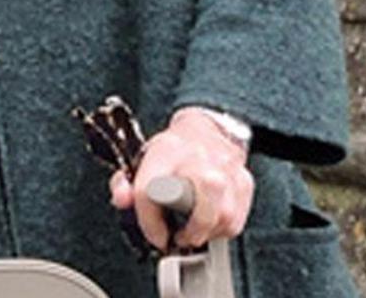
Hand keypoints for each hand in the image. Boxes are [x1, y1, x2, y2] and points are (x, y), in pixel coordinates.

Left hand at [112, 106, 252, 249]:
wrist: (206, 130)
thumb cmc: (172, 151)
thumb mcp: (141, 160)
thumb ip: (124, 183)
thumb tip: (121, 200)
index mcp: (166, 151)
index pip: (151, 191)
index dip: (149, 221)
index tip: (156, 235)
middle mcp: (198, 159)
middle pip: (200, 206)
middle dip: (191, 230)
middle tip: (180, 236)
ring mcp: (225, 170)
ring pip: (223, 218)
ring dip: (206, 233)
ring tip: (194, 229)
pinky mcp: (244, 182)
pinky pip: (236, 220)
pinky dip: (222, 229)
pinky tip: (210, 222)